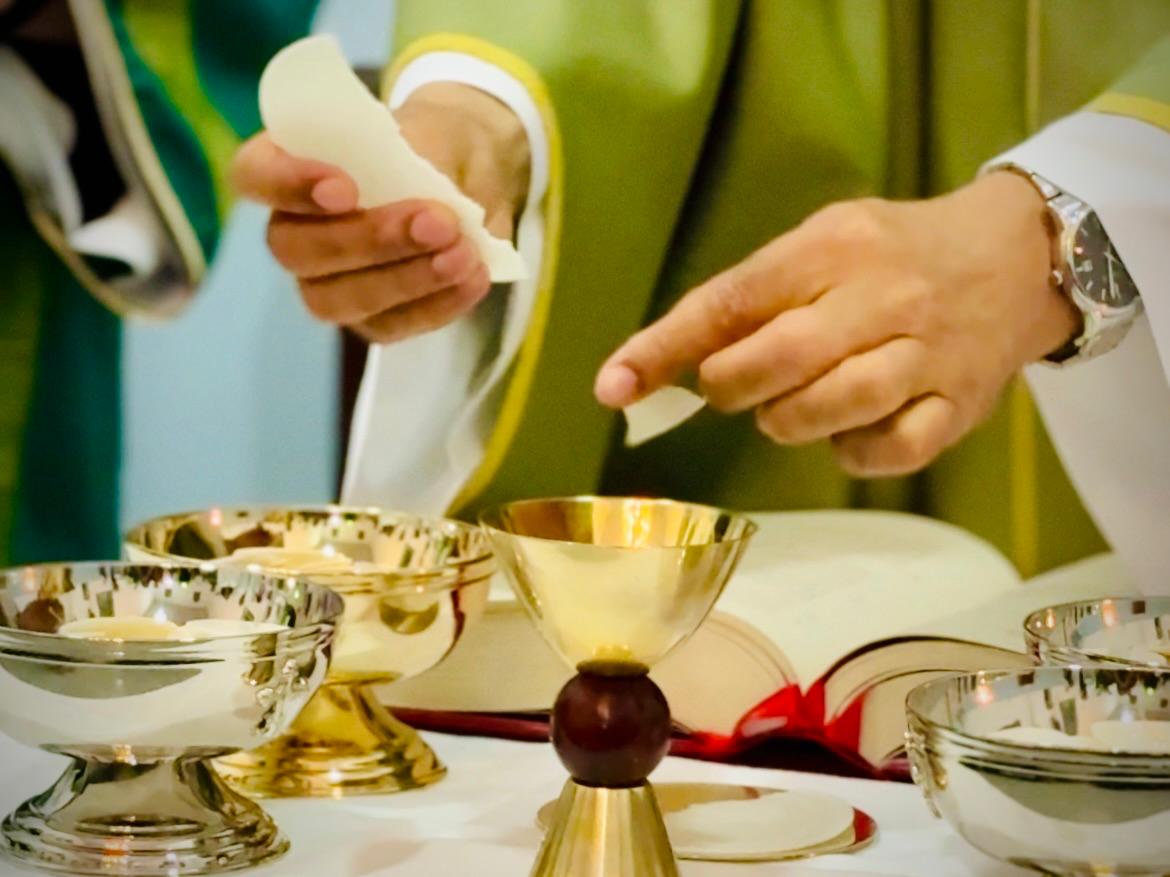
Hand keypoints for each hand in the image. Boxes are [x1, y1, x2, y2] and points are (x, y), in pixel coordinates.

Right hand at [233, 82, 529, 343]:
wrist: (468, 175)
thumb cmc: (433, 143)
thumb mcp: (433, 129)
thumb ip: (422, 157)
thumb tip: (433, 200)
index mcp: (290, 164)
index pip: (253, 176)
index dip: (288, 185)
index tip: (345, 187)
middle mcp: (294, 229)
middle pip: (296, 251)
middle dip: (370, 239)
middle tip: (438, 221)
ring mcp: (325, 281)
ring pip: (336, 300)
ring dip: (404, 280)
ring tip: (463, 255)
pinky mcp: (368, 318)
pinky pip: (388, 326)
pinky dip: (435, 305)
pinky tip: (472, 279)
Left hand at [595, 172, 1078, 476]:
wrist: (1015, 257)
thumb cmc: (892, 252)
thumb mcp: (822, 243)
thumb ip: (753, 295)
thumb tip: (670, 358)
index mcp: (834, 247)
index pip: (731, 302)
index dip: (665, 348)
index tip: (613, 386)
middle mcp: (882, 298)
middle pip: (777, 360)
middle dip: (729, 387)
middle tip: (728, 388)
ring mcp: (926, 355)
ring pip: (830, 409)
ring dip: (784, 420)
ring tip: (787, 405)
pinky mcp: (958, 408)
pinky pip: (887, 451)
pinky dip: (851, 452)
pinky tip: (848, 431)